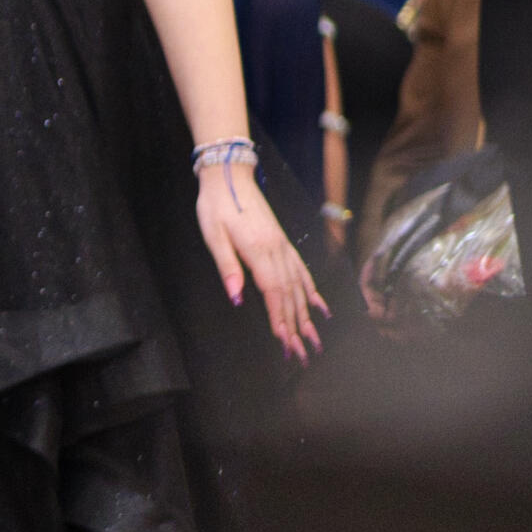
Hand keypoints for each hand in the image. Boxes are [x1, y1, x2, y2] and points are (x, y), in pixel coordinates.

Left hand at [196, 163, 325, 361]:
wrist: (229, 177)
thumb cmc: (216, 206)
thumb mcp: (213, 235)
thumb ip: (227, 267)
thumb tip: (238, 298)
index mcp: (258, 251)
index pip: (274, 293)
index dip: (281, 319)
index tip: (286, 342)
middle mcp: (277, 251)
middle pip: (291, 295)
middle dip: (297, 327)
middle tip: (304, 354)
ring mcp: (283, 247)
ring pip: (299, 287)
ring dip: (307, 316)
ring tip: (315, 339)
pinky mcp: (283, 243)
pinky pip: (302, 271)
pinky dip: (312, 291)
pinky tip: (319, 307)